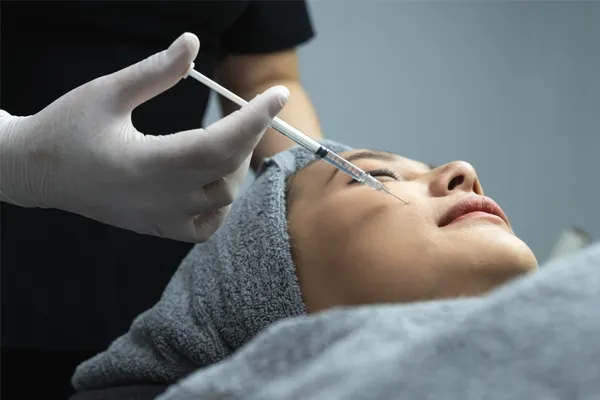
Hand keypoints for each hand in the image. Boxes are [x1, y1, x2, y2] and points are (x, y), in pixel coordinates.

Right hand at [0, 33, 288, 242]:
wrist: (36, 174)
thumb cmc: (66, 128)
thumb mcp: (107, 92)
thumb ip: (155, 72)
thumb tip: (192, 42)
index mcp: (148, 162)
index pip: (218, 144)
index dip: (253, 119)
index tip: (278, 93)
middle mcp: (160, 197)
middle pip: (227, 168)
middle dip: (248, 134)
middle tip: (250, 108)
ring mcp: (161, 218)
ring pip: (222, 198)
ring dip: (236, 165)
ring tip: (226, 138)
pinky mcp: (158, 229)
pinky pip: (206, 226)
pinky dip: (220, 204)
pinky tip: (211, 180)